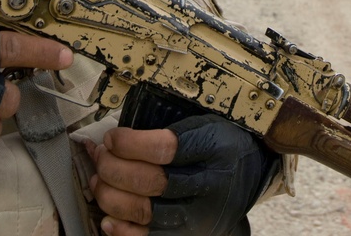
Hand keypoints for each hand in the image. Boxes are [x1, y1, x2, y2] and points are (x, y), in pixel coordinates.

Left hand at [88, 115, 277, 234]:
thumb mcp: (203, 126)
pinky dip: (122, 231)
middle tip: (101, 156)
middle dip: (113, 168)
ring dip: (110, 196)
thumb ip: (164, 133)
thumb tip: (111, 142)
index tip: (112, 137)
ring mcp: (200, 217)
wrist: (250, 175)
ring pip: (144, 212)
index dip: (129, 144)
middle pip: (150, 181)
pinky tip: (108, 218)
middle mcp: (210, 187)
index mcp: (214, 149)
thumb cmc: (219, 147)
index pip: (164, 148)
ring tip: (100, 182)